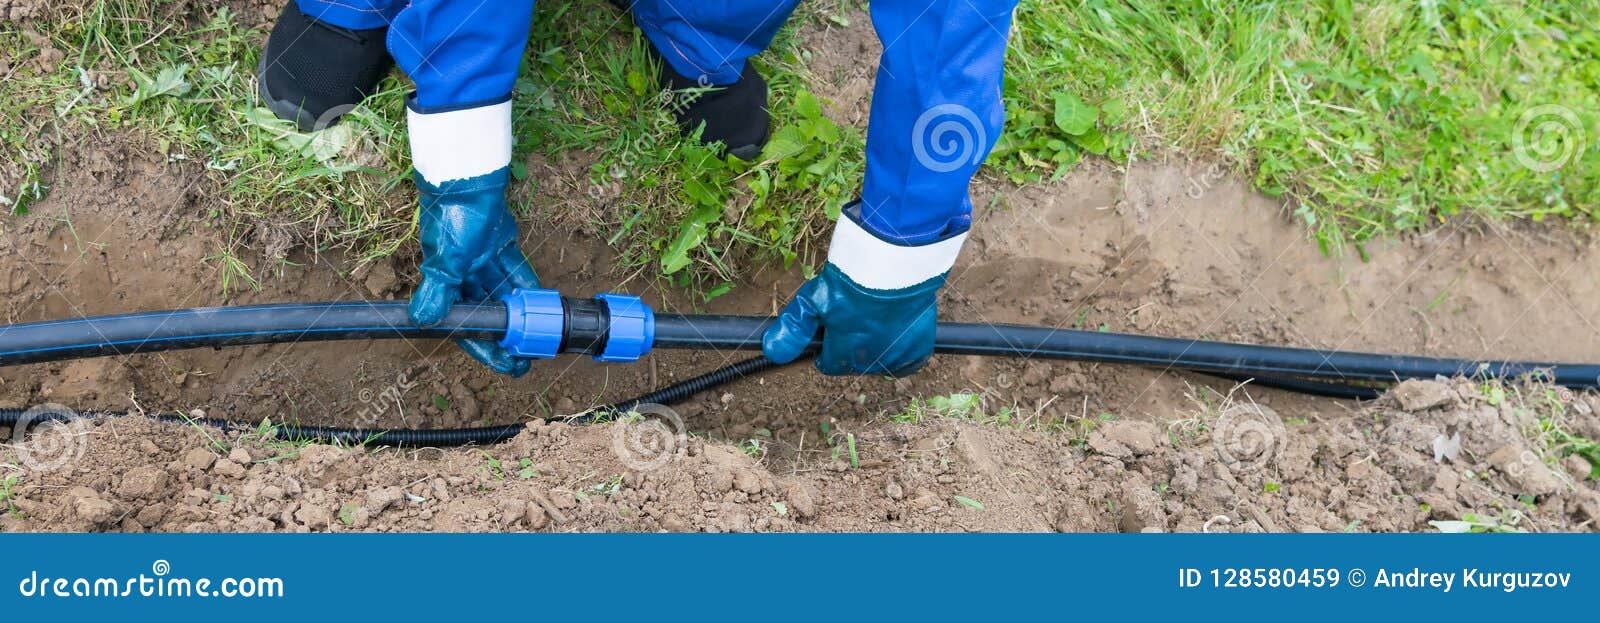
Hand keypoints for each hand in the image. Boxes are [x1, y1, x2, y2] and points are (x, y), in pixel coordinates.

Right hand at [407, 168, 539, 375]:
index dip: (485, 348)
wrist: (468, 182)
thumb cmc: (451, 220)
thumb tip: (422, 321)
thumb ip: (438, 292)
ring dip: (519, 315)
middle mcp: (463, 276)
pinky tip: (542, 304)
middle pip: (487, 314)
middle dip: (507, 337)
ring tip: (539, 336)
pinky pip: (516, 273)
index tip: (506, 366)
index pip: (466, 325)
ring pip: (504, 296)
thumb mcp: (445, 261)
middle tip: (527, 359)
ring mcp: (482, 262)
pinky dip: (528, 288)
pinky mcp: (501, 247)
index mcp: (445, 283)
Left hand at [762, 265, 943, 376]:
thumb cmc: (853, 278)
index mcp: (843, 351)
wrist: (895, 262)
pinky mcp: (920, 345)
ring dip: (877, 349)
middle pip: (855, 364)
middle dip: (851, 347)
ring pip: (882, 364)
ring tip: (875, 321)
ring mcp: (897, 354)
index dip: (827, 349)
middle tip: (854, 319)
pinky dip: (903, 352)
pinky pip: (910, 362)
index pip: (830, 364)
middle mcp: (870, 359)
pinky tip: (897, 333)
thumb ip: (794, 327)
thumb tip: (773, 352)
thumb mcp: (814, 299)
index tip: (830, 333)